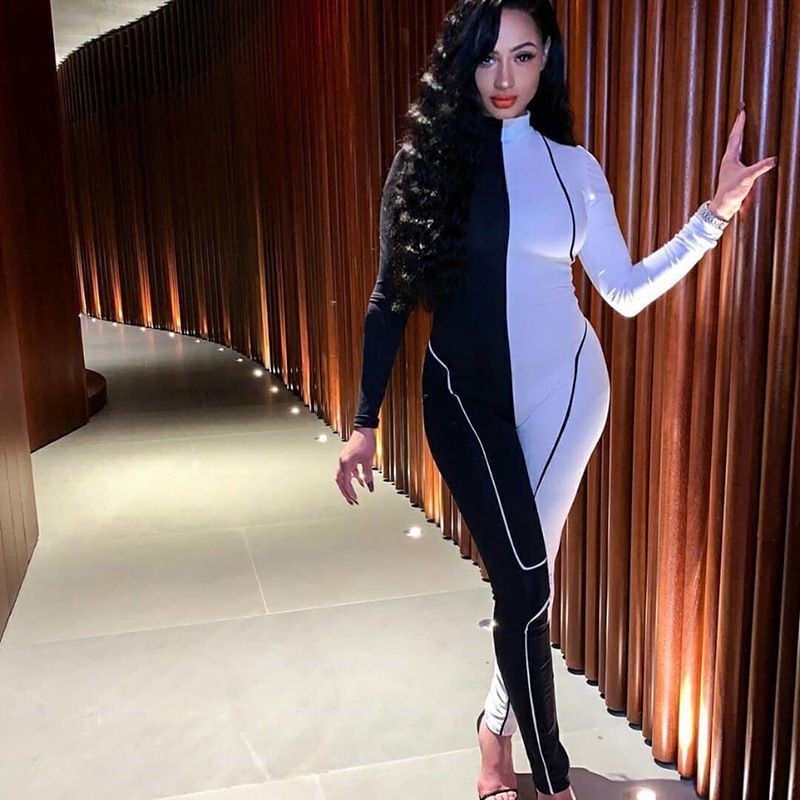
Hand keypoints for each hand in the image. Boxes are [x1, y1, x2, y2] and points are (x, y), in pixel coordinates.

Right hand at [334, 427, 375, 504]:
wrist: (364, 428)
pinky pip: (348, 471)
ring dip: (348, 486)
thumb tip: (369, 486)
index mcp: (345, 463)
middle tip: (352, 502)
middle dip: (346, 493)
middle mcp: (342, 462)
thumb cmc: (365, 442)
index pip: (346, 483)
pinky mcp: (348, 458)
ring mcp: (344, 460)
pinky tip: (360, 482)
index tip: (355, 500)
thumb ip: (368, 475)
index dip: (350, 493)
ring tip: (353, 495)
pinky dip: (352, 478)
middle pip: (341, 482)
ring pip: (342, 477)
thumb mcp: (368, 461)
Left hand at [709, 103, 777, 220]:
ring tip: (741, 127)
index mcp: (730, 157)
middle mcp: (728, 159)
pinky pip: (737, 154)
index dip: (739, 125)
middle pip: (734, 139)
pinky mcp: (732, 171)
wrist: (723, 204)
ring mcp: (729, 165)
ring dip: (738, 135)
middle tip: (741, 115)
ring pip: (734, 146)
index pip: (735, 137)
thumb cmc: (731, 191)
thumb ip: (761, 168)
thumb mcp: (748, 178)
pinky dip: (740, 147)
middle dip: (738, 126)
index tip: (742, 112)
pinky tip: (742, 149)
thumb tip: (774, 159)